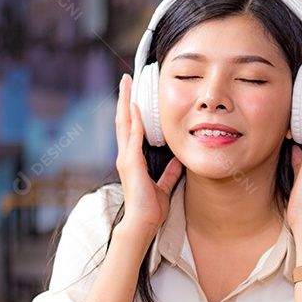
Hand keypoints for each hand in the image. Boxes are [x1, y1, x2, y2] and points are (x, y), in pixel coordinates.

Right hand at [114, 73, 182, 233]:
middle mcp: (126, 156)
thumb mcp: (164, 185)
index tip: (133, 93)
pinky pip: (133, 138)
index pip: (130, 128)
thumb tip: (178, 161)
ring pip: (124, 124)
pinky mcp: (131, 163)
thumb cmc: (151, 208)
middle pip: (123, 120)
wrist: (144, 222)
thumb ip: (169, 172)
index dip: (131, 110)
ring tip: (127, 84)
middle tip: (126, 79)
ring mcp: (126, 158)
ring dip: (126, 103)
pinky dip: (134, 122)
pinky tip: (135, 107)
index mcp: (132, 159)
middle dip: (124, 98)